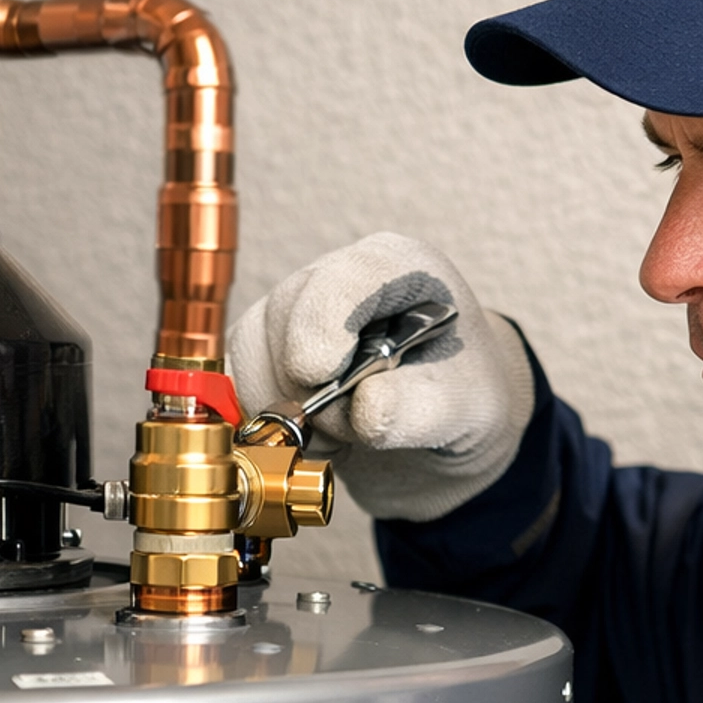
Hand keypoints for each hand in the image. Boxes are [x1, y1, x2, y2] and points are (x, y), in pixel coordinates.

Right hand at [229, 232, 534, 520]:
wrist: (439, 431)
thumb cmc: (461, 400)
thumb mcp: (469, 410)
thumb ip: (424, 409)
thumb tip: (367, 413)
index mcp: (397, 268)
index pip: (343, 278)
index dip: (323, 326)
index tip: (323, 373)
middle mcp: (336, 279)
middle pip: (287, 322)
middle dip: (317, 391)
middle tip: (363, 423)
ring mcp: (291, 313)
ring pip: (252, 355)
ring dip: (290, 413)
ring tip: (344, 433)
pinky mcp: (262, 352)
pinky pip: (233, 382)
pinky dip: (261, 421)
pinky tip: (310, 434)